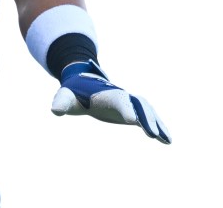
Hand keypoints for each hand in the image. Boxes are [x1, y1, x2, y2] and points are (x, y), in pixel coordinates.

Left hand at [51, 60, 170, 143]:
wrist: (82, 81)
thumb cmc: (73, 91)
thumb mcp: (65, 96)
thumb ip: (61, 101)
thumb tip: (55, 110)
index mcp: (106, 93)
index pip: (119, 100)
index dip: (126, 109)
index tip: (133, 121)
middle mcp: (121, 95)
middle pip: (138, 104)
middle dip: (147, 118)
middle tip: (153, 135)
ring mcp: (127, 102)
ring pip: (147, 110)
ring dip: (157, 123)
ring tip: (167, 140)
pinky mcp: (130, 110)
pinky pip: (147, 118)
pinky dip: (158, 127)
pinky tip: (166, 141)